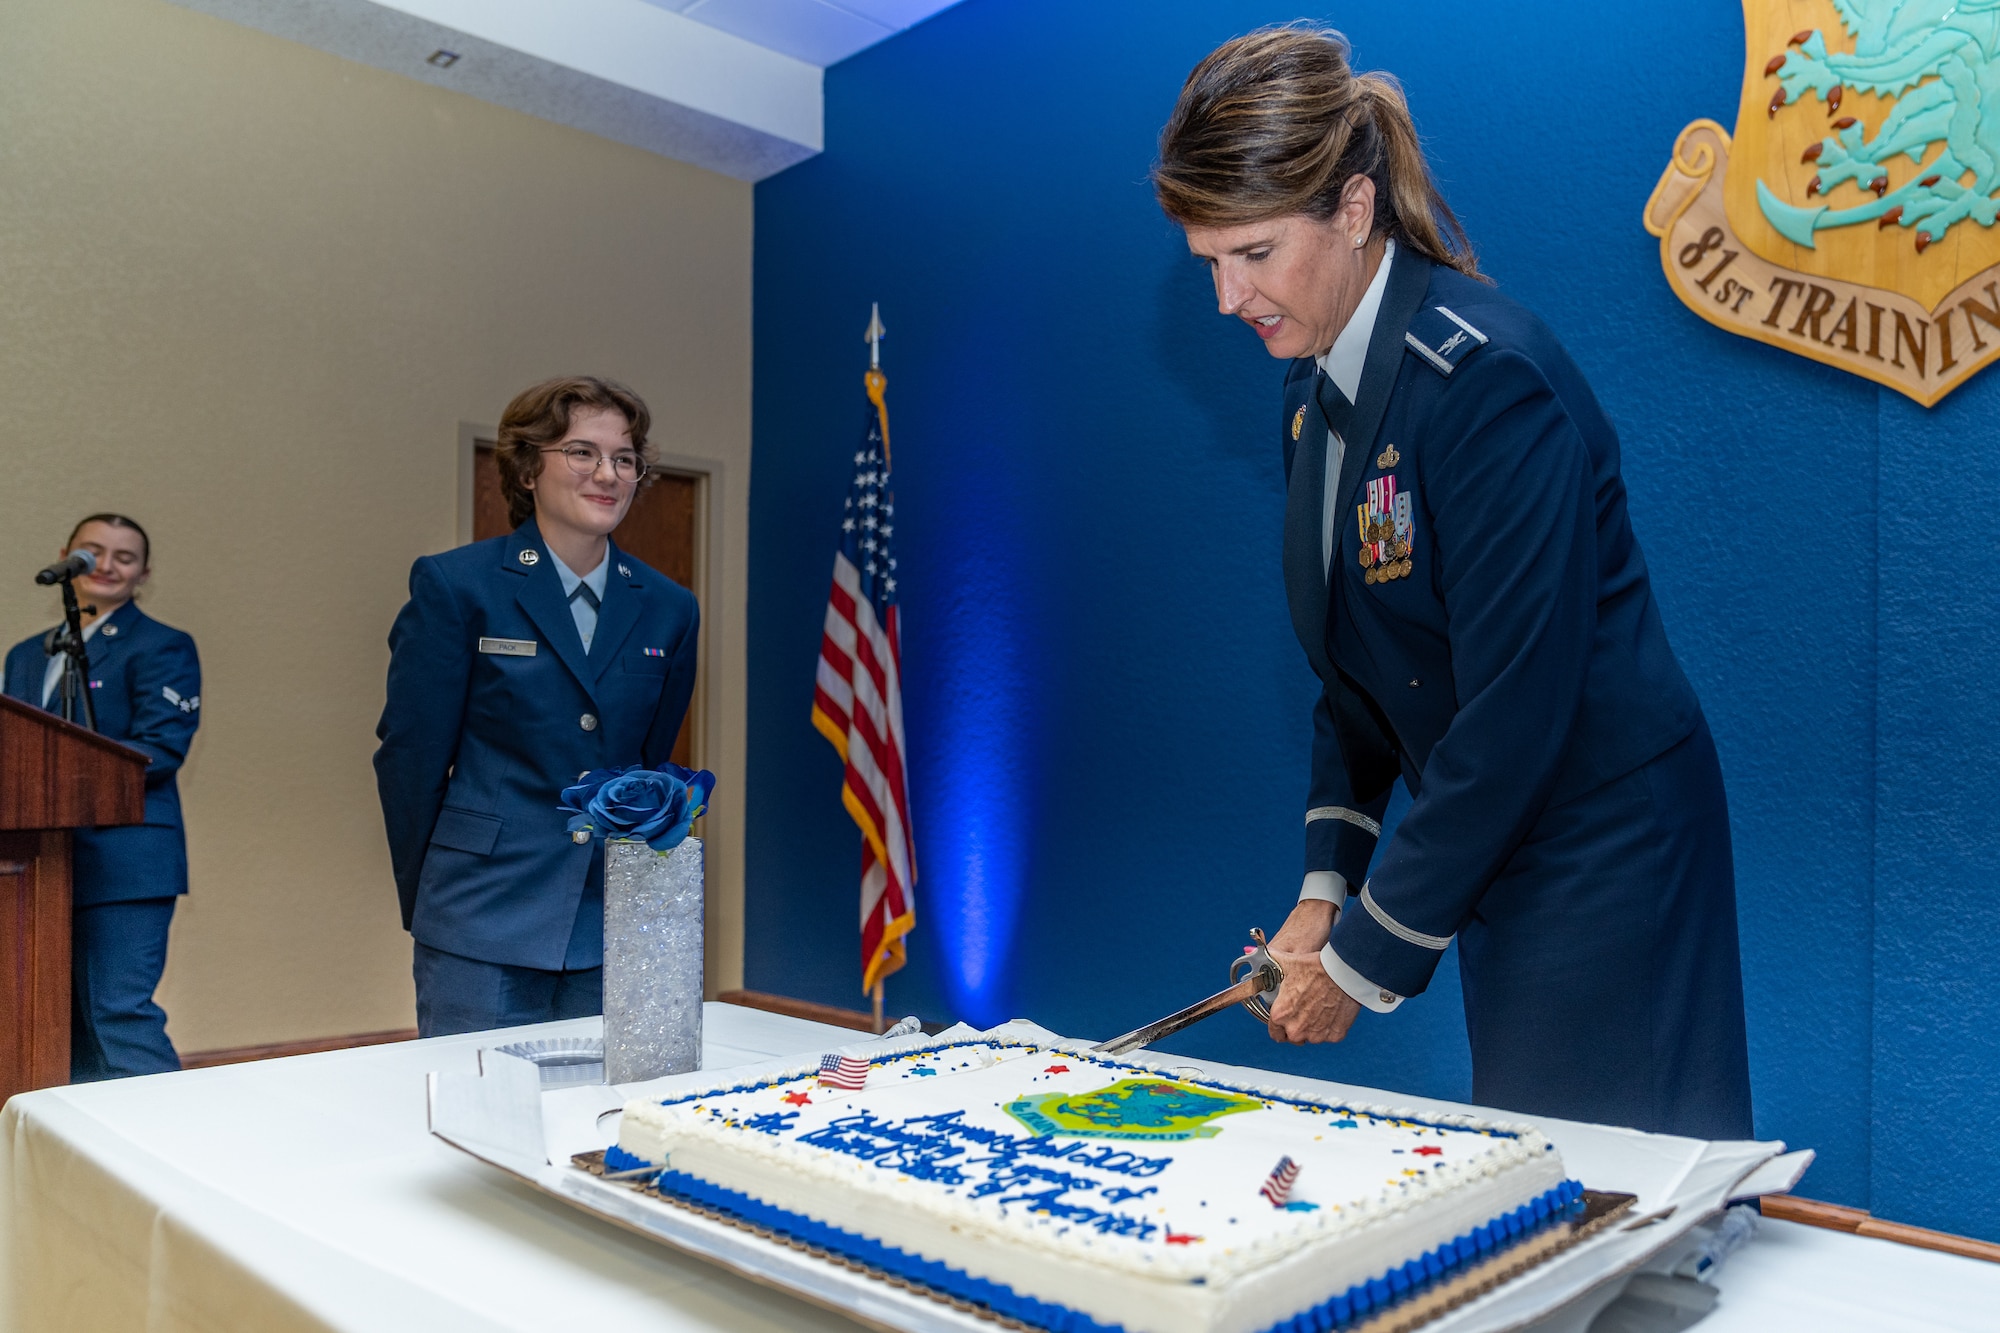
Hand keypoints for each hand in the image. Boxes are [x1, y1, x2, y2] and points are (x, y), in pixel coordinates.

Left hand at [1264, 899, 1361, 1044]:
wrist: (1342, 972)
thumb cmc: (1314, 968)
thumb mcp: (1287, 962)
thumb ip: (1267, 962)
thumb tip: (1249, 950)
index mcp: (1280, 1016)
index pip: (1274, 1032)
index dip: (1279, 1024)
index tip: (1286, 1017)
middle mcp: (1296, 1030)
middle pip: (1293, 1037)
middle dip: (1297, 1026)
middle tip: (1304, 1010)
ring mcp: (1316, 1036)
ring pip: (1311, 1037)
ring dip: (1313, 1028)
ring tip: (1319, 1008)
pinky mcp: (1335, 1036)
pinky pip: (1329, 1036)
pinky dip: (1330, 1027)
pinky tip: (1332, 1011)